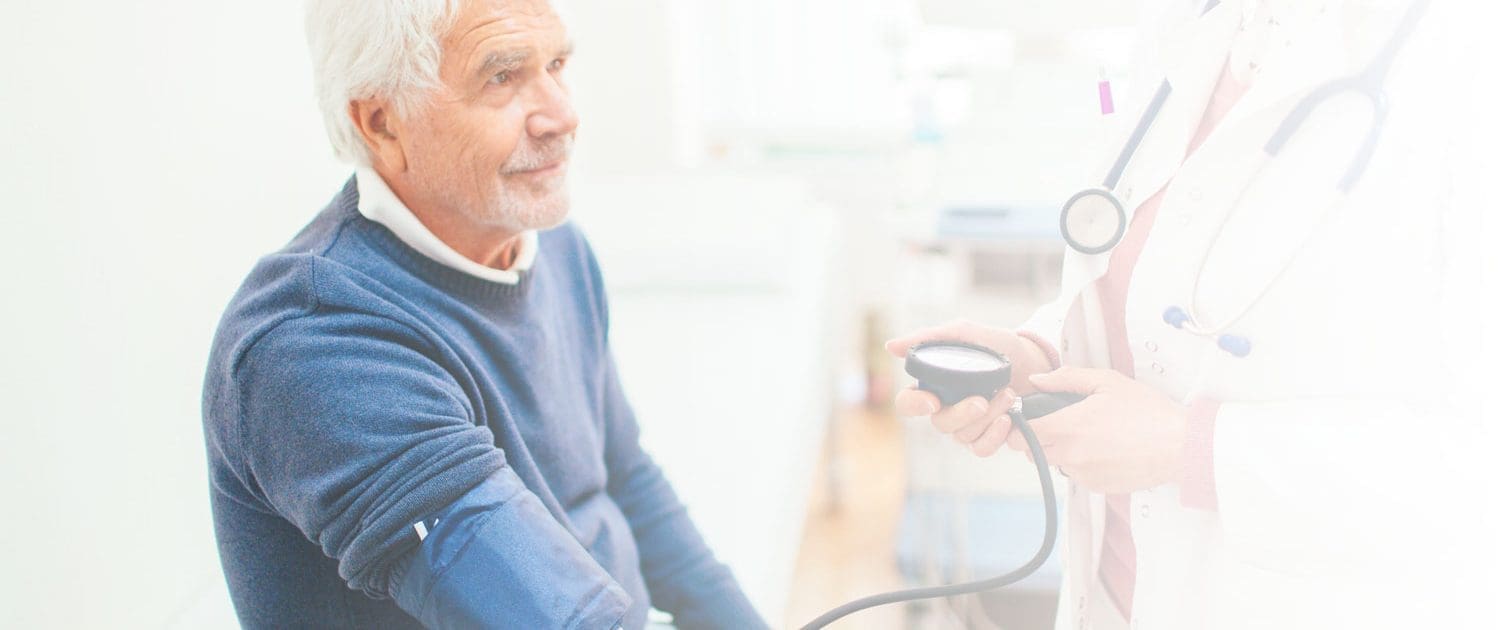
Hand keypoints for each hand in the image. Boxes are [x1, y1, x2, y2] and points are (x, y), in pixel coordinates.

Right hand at [886, 320, 1054, 455]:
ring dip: (987, 418)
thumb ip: (929, 338)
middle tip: (982, 400)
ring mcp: (967, 424)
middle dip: (961, 414)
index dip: (914, 406)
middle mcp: (946, 408)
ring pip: (962, 436)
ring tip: (1007, 395)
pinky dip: (994, 436)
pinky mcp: (988, 436)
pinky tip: (1007, 419)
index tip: (933, 401)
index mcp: (933, 384)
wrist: (1036, 360)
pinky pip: (980, 449)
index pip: (907, 403)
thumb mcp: (964, 333)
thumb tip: (890, 347)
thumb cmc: (997, 345)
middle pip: (939, 424)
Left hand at [1017, 367, 1188, 493]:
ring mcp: (1083, 475)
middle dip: (1034, 439)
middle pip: (1031, 453)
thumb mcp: (1107, 382)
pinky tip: (1103, 449)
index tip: (1027, 416)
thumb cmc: (1148, 411)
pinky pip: (1076, 475)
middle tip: (1053, 423)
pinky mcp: (1097, 487)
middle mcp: (1071, 456)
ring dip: (1059, 451)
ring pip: (1054, 464)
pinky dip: (1081, 464)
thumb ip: (1066, 379)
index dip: (1019, 425)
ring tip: (1086, 434)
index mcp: (1069, 427)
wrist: (1180, 447)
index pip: (1021, 434)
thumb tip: (1038, 380)